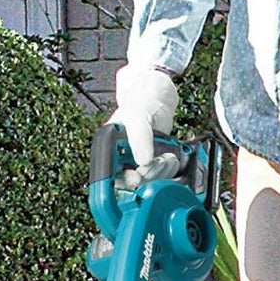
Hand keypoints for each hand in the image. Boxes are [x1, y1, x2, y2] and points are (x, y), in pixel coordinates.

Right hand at [110, 64, 179, 184]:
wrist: (159, 98)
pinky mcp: (151, 164)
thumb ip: (139, 139)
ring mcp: (137, 162)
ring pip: (146, 182)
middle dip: (147, 175)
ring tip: (167, 158)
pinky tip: (170, 160)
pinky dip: (167, 172)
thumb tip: (143, 162)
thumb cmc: (142, 101)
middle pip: (130, 182)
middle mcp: (121, 158)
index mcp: (109, 147)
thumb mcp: (137, 117)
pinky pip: (158, 177)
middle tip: (158, 162)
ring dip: (160, 174)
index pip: (111, 175)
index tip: (137, 177)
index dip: (124, 180)